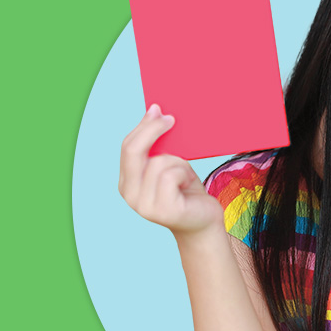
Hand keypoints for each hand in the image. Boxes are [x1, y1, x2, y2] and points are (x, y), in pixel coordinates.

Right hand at [119, 103, 222, 234]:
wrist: (203, 221)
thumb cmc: (187, 190)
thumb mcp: (170, 164)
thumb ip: (157, 147)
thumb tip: (154, 111)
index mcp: (127, 182)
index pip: (127, 147)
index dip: (142, 126)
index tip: (157, 110)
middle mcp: (129, 194)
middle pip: (133, 151)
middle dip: (152, 130)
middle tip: (171, 119)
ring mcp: (143, 205)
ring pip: (158, 162)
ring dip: (178, 162)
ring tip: (185, 175)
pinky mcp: (162, 210)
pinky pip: (170, 175)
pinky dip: (183, 174)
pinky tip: (188, 184)